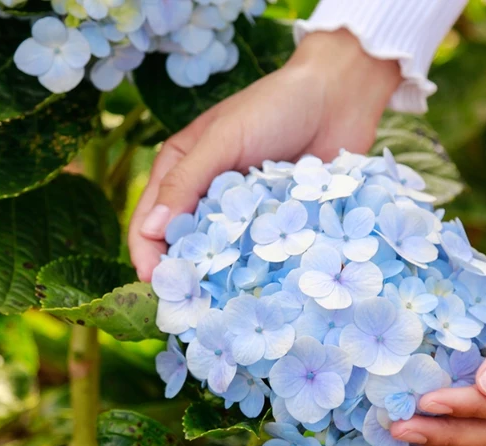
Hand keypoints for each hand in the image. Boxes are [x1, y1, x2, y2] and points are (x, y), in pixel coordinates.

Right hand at [129, 30, 401, 280]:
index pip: (150, 222)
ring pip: (222, 257)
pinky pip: (261, 254)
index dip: (148, 255)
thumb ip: (186, 181)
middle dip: (184, 275)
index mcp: (181, 171)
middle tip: (190, 306)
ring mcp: (243, 214)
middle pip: (183, 247)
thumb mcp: (223, 138)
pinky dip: (257, 271)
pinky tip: (260, 291)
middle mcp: (207, 197)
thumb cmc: (274, 106)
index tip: (158, 283)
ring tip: (222, 307)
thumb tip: (150, 231)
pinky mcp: (276, 223)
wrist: (338, 98)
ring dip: (220, 279)